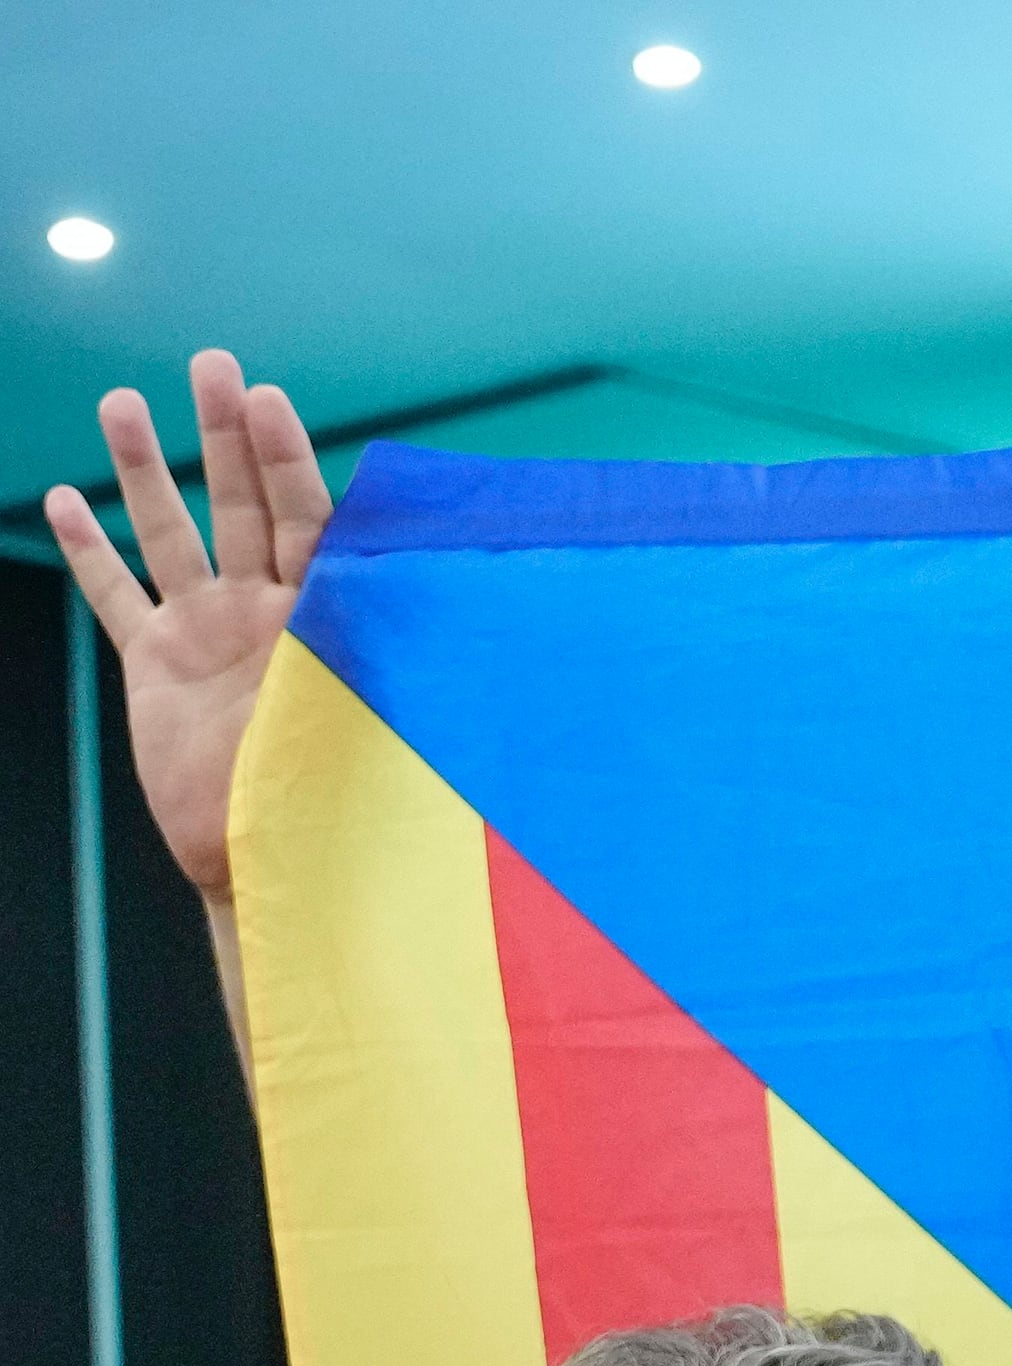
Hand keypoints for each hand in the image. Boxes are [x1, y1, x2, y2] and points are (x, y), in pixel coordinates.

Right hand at [43, 353, 330, 906]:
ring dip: (143, 468)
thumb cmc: (343, 797)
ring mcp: (207, 633)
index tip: (268, 397)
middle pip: (240, 503)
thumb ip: (385, 649)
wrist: (283, 864)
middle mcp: (265, 612)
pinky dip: (88, 551)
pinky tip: (64, 499)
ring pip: (169, 533)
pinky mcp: (157, 666)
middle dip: (223, 433)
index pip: (307, 518)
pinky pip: (116, 597)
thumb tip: (455, 595)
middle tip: (210, 362)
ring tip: (122, 400)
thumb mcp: (371, 712)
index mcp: (325, 617)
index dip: (285, 459)